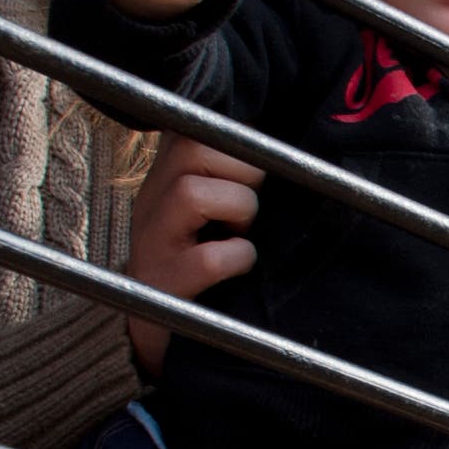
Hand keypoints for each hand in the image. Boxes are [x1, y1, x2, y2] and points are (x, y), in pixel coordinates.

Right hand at [122, 136, 264, 374]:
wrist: (163, 324)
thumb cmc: (208, 252)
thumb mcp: (216, 203)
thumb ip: (241, 168)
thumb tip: (296, 142)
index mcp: (170, 172)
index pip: (197, 124)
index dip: (239, 137)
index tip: (258, 165)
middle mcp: (152, 198)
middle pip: (193, 148)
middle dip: (243, 171)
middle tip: (250, 205)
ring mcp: (153, 240)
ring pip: (192, 194)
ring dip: (237, 209)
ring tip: (240, 231)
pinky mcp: (163, 283)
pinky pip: (207, 260)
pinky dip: (237, 259)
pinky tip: (241, 263)